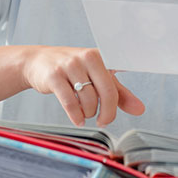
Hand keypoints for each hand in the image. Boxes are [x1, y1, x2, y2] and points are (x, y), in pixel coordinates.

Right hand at [22, 46, 144, 125]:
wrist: (38, 62)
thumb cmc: (72, 70)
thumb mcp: (97, 77)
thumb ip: (119, 93)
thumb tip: (140, 109)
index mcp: (101, 56)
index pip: (121, 76)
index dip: (127, 91)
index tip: (136, 106)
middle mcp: (87, 58)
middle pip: (107, 92)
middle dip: (108, 113)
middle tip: (104, 121)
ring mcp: (70, 66)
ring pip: (89, 99)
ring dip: (89, 113)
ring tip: (85, 113)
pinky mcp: (54, 76)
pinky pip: (70, 102)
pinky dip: (76, 116)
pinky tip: (77, 119)